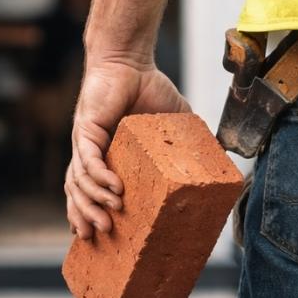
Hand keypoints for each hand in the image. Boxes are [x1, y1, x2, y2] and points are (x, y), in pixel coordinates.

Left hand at [66, 56, 189, 238]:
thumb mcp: (174, 122)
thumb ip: (190, 142)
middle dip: (86, 216)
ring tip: (109, 221)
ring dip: (92, 203)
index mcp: (106, 154)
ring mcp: (86, 141)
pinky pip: (88, 160)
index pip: (89, 190)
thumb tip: (219, 157)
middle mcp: (90, 151)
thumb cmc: (148, 88)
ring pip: (78, 181)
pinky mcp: (87, 129)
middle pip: (78, 192)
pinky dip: (99, 177)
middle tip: (102, 235)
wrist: (131, 60)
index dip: (86, 212)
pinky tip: (113, 189)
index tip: (93, 237)